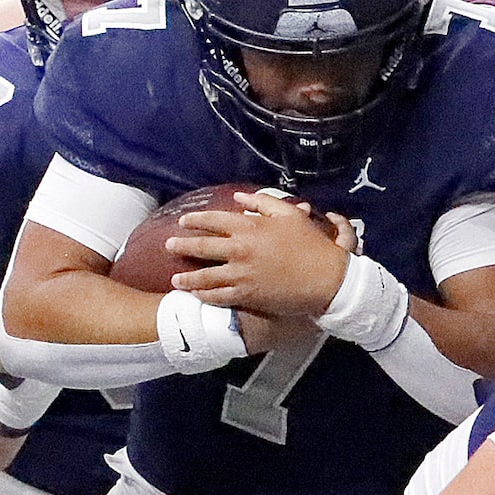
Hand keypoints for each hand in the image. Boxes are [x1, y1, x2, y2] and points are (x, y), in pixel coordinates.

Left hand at [170, 191, 353, 323]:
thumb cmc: (310, 244)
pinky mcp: (247, 295)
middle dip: (182, 246)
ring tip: (176, 279)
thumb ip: (262, 203)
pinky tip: (197, 295)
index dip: (196, 220)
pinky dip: (206, 296)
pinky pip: (219, 296)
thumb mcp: (289, 215)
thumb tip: (239, 198)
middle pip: (203, 246)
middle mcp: (240, 250)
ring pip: (206, 276)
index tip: (184, 221)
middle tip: (169, 246)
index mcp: (249, 227)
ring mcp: (241, 274)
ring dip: (188, 277)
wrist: (325, 278)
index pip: (213, 220)